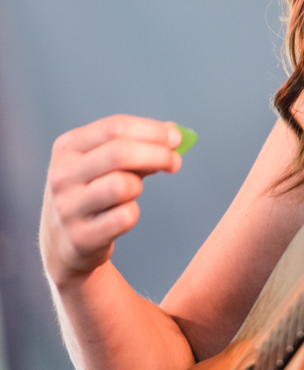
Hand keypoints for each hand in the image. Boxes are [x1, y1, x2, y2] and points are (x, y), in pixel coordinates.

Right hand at [40, 115, 182, 287]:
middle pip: (120, 152)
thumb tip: (173, 130)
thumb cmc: (93, 191)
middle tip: (175, 162)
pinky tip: (123, 214)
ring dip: (138, 186)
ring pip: (122, 185)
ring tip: (133, 191)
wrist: (65, 241)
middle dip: (158, 154)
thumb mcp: (104, 162)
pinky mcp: (80, 237)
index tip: (175, 138)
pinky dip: (132, 213)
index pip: (115, 127)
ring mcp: (68, 207)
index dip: (152, 130)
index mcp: (67, 147)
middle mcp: (62, 175)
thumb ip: (138, 144)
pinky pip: (124, 217)